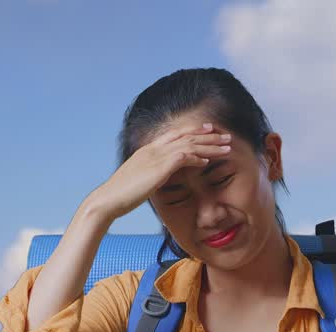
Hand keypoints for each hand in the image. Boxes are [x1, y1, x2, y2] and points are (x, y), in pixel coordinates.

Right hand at [90, 121, 231, 220]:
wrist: (108, 199)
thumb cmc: (121, 194)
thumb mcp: (138, 179)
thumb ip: (151, 173)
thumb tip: (159, 176)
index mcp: (148, 149)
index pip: (175, 133)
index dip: (194, 130)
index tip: (208, 129)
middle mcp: (153, 149)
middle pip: (186, 135)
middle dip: (209, 135)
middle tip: (226, 135)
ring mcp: (156, 156)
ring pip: (189, 145)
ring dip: (210, 145)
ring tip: (227, 147)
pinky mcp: (159, 168)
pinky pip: (183, 157)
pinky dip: (197, 157)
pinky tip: (208, 161)